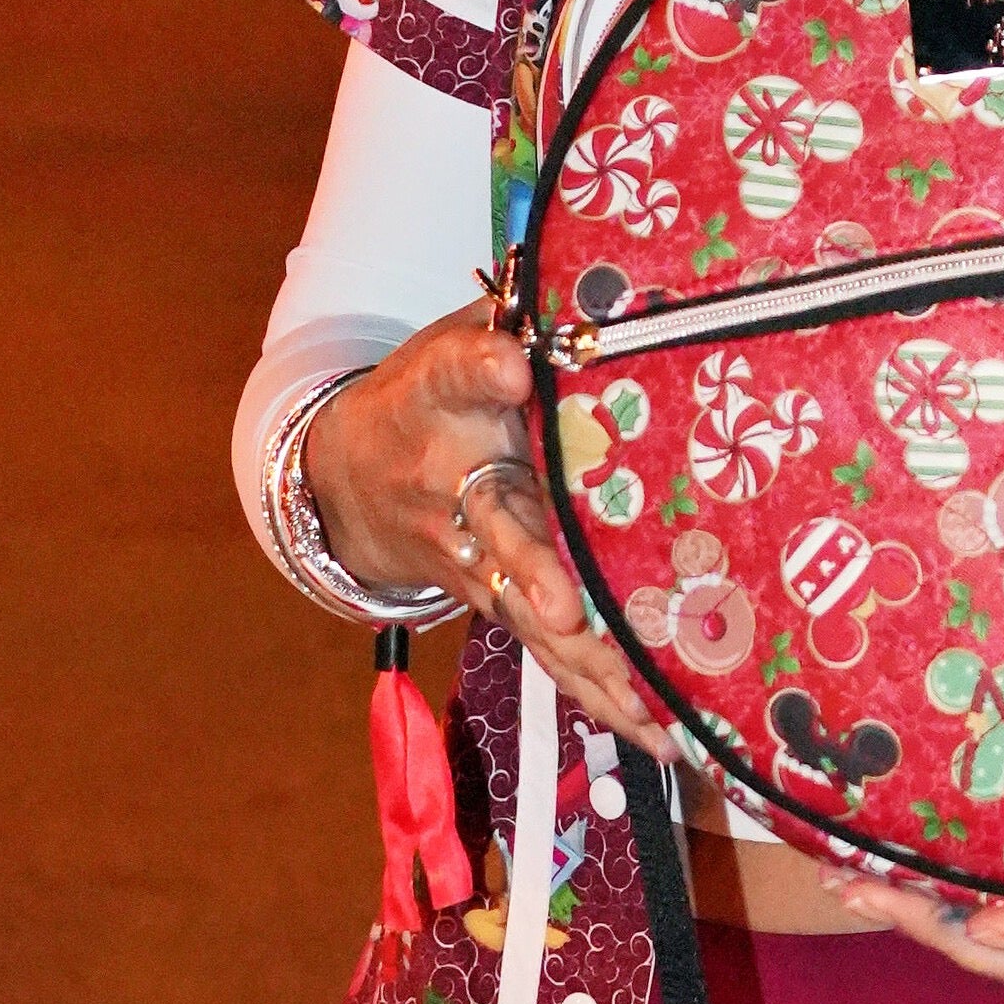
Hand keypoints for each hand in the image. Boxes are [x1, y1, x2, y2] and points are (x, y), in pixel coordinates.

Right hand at [304, 319, 679, 760]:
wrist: (344, 476)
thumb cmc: (429, 391)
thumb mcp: (454, 335)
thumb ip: (519, 311)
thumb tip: (610, 275)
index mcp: (443, 393)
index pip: (457, 368)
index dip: (484, 364)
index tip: (511, 363)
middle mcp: (451, 481)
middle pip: (494, 524)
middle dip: (533, 569)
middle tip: (566, 606)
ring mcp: (467, 553)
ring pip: (525, 608)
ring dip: (582, 657)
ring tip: (642, 697)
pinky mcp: (490, 600)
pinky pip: (546, 651)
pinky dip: (598, 691)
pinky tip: (659, 728)